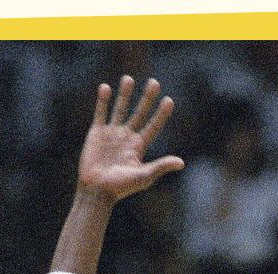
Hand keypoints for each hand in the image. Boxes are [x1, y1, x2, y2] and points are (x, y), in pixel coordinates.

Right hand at [77, 76, 183, 201]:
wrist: (96, 191)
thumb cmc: (120, 188)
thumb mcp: (144, 177)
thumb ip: (160, 166)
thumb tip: (181, 163)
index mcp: (139, 147)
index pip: (153, 126)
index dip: (161, 114)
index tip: (169, 100)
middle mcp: (126, 138)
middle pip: (139, 113)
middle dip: (146, 98)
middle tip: (154, 82)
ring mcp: (111, 134)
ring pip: (120, 109)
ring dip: (125, 94)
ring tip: (129, 78)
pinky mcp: (96, 133)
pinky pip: (101, 113)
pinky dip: (102, 101)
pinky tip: (105, 88)